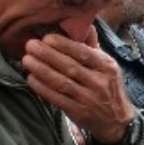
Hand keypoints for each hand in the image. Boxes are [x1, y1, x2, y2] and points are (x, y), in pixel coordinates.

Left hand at [23, 29, 135, 143]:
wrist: (116, 120)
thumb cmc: (108, 88)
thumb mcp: (108, 66)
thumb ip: (93, 47)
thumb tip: (84, 24)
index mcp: (107, 67)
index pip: (84, 52)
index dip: (64, 44)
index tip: (47, 37)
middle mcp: (99, 82)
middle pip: (70, 66)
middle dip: (47, 55)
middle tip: (30, 45)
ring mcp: (89, 98)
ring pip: (61, 82)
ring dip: (41, 70)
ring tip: (26, 60)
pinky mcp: (78, 112)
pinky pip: (57, 98)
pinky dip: (42, 88)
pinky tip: (31, 79)